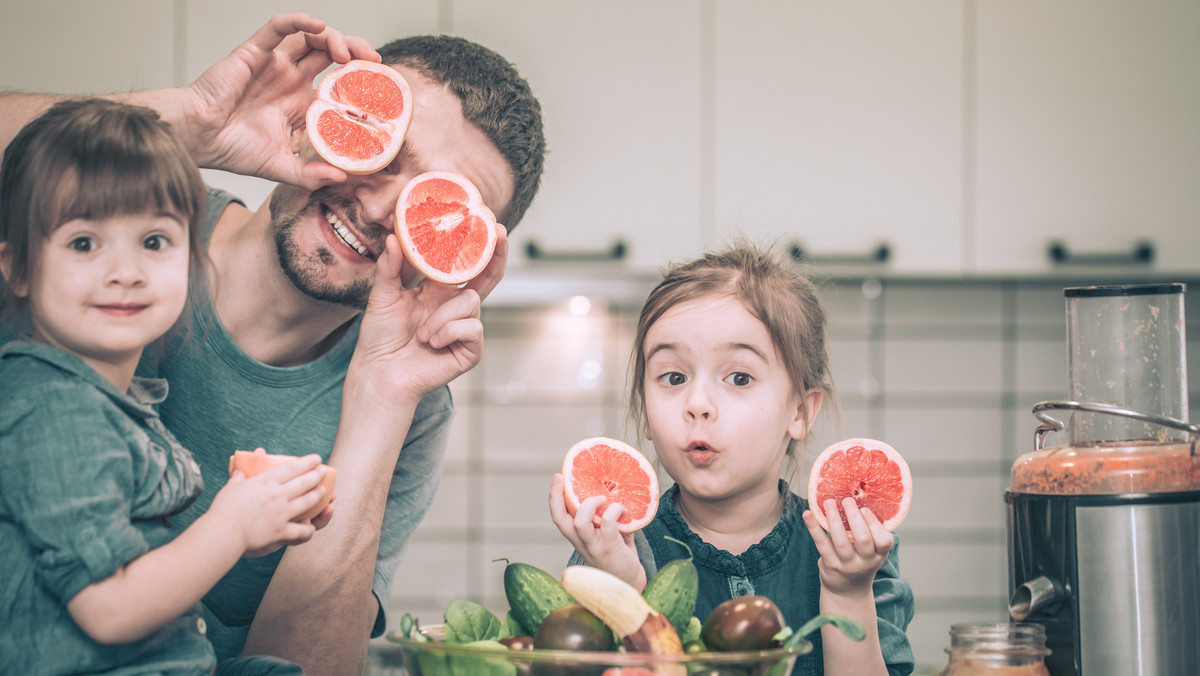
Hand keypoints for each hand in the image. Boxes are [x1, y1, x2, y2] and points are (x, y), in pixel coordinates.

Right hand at [177, 13, 378, 187]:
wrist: (198, 139)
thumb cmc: (232, 150)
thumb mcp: (280, 167)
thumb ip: (310, 174)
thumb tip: (342, 178)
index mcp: (299, 102)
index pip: (337, 84)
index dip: (359, 82)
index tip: (380, 90)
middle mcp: (290, 79)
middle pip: (330, 54)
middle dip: (356, 52)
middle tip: (374, 62)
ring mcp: (274, 64)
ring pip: (311, 37)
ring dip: (334, 38)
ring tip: (349, 54)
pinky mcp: (254, 52)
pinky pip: (278, 28)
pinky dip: (299, 22)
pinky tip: (318, 27)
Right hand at [208, 454, 328, 556]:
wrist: (223, 532)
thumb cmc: (223, 509)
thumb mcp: (230, 488)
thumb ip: (238, 477)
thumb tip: (239, 469)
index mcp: (265, 482)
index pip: (291, 468)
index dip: (306, 462)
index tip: (316, 458)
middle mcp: (277, 495)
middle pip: (304, 483)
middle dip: (317, 476)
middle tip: (324, 471)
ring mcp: (282, 514)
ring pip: (307, 502)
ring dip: (318, 496)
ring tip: (326, 493)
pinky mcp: (281, 532)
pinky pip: (301, 532)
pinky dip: (308, 530)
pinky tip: (312, 527)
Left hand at [348, 232, 488, 407]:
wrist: (380, 373)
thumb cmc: (380, 337)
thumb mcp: (383, 295)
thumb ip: (390, 266)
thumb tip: (392, 236)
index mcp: (437, 290)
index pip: (462, 263)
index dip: (475, 243)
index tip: (485, 219)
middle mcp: (455, 306)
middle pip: (486, 276)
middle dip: (496, 254)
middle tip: (500, 233)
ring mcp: (465, 327)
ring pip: (471, 301)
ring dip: (443, 317)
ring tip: (422, 335)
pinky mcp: (471, 349)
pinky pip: (472, 327)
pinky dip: (448, 332)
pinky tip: (431, 343)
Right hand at [549, 473, 646, 589]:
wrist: (629, 583)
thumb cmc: (619, 556)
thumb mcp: (610, 534)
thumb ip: (608, 517)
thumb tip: (616, 491)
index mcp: (578, 537)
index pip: (558, 517)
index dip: (554, 497)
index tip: (558, 478)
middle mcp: (581, 542)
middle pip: (560, 519)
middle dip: (557, 496)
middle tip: (562, 478)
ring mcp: (593, 546)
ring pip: (580, 522)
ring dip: (590, 504)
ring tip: (602, 498)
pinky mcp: (609, 548)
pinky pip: (607, 523)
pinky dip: (615, 510)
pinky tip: (625, 510)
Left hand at [803, 498, 893, 596]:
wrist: (848, 591)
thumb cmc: (861, 561)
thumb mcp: (873, 551)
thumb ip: (870, 531)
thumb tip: (860, 498)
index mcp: (878, 555)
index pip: (884, 541)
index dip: (874, 524)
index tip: (864, 509)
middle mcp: (865, 562)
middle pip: (863, 539)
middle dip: (855, 518)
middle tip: (847, 500)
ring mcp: (846, 564)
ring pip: (841, 541)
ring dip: (834, 519)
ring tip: (829, 502)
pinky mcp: (829, 564)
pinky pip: (821, 543)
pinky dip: (813, 527)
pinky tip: (807, 514)